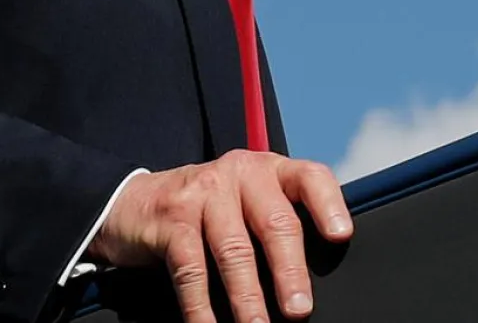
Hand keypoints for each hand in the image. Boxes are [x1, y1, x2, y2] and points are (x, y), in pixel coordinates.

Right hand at [88, 150, 352, 322]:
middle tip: (299, 309)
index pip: (309, 177)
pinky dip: (201, 306)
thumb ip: (277, 223)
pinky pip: (191, 268)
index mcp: (270, 169)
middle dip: (290, 270)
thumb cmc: (209, 211)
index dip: (328, 205)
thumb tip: (309, 282)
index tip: (341, 236)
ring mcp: (204, 191)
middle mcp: (241, 172)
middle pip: (274, 221)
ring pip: (234, 249)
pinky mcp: (173, 217)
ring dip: (248, 296)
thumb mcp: (247, 203)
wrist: (136, 202)